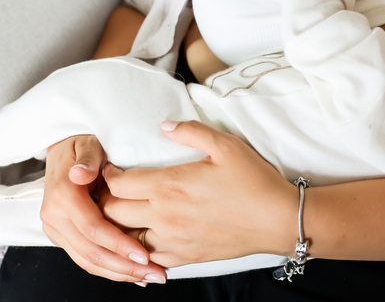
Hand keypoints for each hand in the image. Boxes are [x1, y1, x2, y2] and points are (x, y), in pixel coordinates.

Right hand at [39, 135, 167, 284]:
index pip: (93, 229)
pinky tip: (130, 274)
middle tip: (153, 273)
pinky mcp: (62, 235)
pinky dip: (107, 268)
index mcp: (63, 196)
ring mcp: (56, 229)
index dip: (119, 244)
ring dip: (118, 273)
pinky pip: (84, 257)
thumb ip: (87, 160)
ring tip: (147, 278)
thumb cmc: (81, 144)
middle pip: (91, 251)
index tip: (143, 255)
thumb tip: (81, 174)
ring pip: (87, 260)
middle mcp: (55, 216)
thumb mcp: (88, 144)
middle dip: (123, 266)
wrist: (62, 149)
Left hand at [98, 121, 299, 267]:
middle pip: (113, 213)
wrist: (278, 219)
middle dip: (106, 201)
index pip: (118, 184)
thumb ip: (191, 131)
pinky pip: (149, 257)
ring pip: (126, 238)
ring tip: (125, 214)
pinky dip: (140, 249)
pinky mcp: (185, 257)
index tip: (111, 169)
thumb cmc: (254, 181)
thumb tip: (165, 126)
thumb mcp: (226, 145)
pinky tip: (145, 238)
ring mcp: (173, 240)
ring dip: (120, 226)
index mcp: (170, 185)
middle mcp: (164, 216)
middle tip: (111, 191)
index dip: (108, 175)